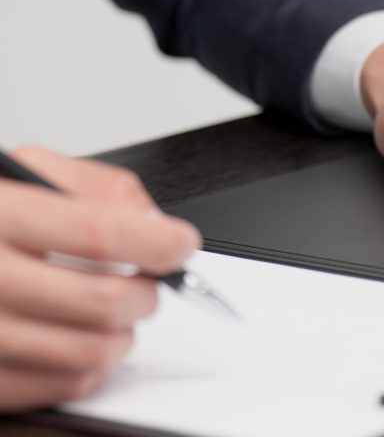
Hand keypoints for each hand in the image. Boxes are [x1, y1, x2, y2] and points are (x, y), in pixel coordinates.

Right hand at [0, 146, 200, 411]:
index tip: (181, 244)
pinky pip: (64, 386)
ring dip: (124, 334)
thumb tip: (155, 223)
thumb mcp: (27, 172)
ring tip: (116, 313)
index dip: (156, 243)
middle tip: (148, 283)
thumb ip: (98, 188)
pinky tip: (80, 339)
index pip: (98, 234)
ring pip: (90, 352)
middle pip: (102, 301)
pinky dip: (91, 367)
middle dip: (147, 293)